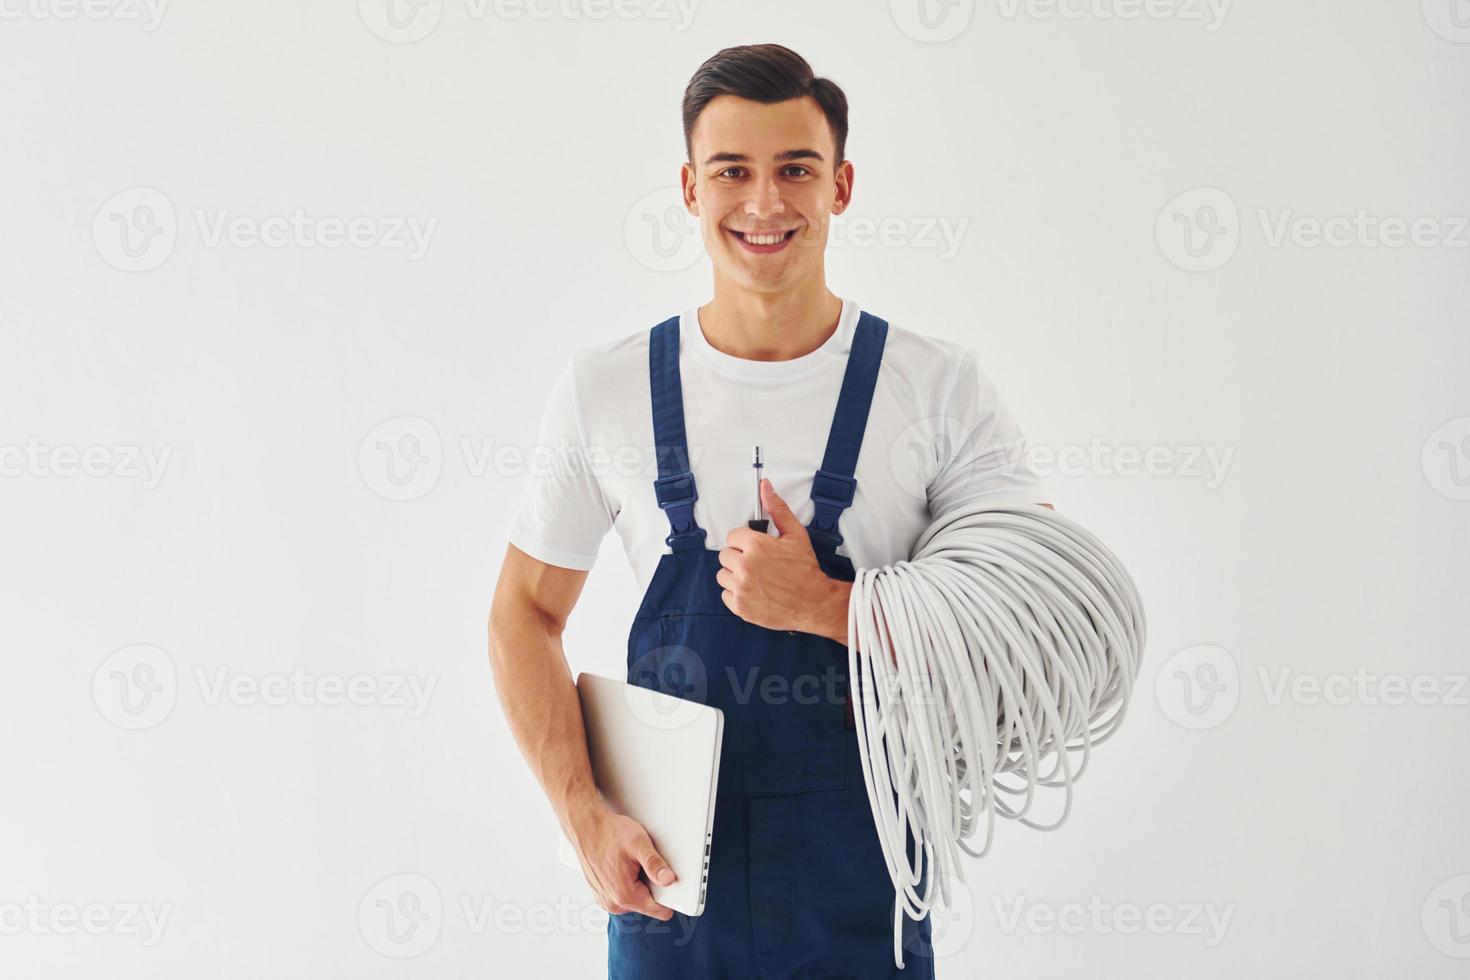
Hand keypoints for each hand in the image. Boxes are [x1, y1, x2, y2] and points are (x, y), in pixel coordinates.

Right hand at [567, 803, 676, 919]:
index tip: (669, 881)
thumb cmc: (609, 833)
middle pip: (649, 904)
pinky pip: (624, 895)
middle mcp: (614, 903)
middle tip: (644, 864)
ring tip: (631, 863)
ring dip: (639, 884)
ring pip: (636, 900)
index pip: (660, 911)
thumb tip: (669, 880)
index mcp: (625, 895)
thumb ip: (654, 864)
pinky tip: (622, 867)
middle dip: (652, 886)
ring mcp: (606, 900)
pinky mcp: (602, 895)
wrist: (586, 827)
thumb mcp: (638, 843)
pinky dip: (627, 883)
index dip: (670, 896)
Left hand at [718, 478, 845, 637]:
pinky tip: (754, 591)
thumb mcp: (795, 534)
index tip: (755, 548)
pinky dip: (737, 594)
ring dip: (735, 575)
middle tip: (758, 564)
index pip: (733, 536)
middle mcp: (745, 566)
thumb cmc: (805, 569)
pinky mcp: (740, 606)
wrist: (814, 602)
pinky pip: (725, 594)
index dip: (745, 541)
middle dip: (740, 557)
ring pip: (723, 575)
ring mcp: (741, 587)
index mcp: (756, 545)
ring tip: (755, 578)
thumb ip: (777, 509)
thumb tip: (765, 487)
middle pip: (725, 555)